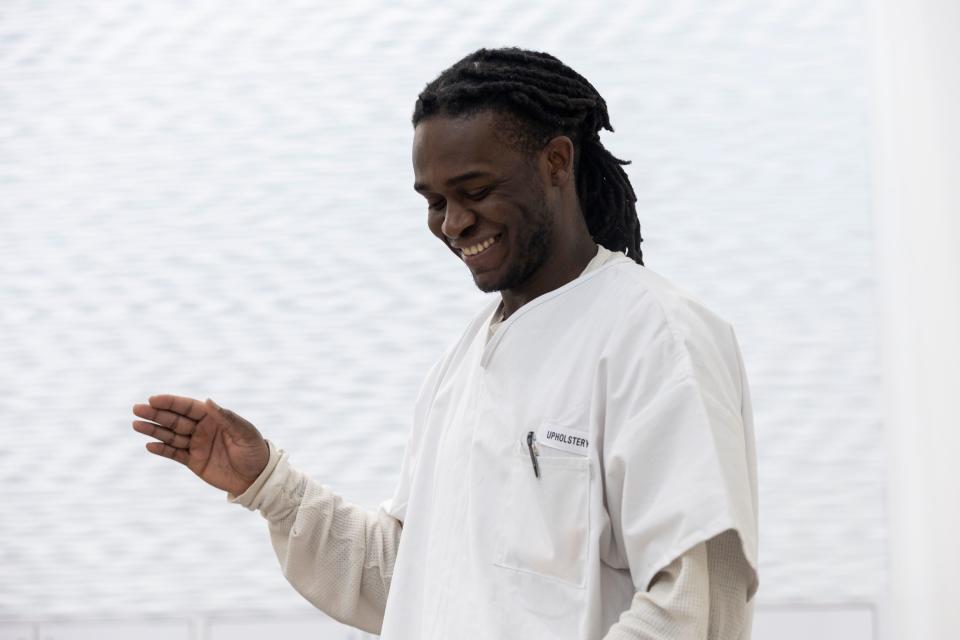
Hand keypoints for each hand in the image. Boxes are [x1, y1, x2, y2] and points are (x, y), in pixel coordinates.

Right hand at [132, 394, 269, 495]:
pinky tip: (149, 445)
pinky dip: (162, 449)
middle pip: (175, 419)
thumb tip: (207, 400)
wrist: (257, 477)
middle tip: (136, 409)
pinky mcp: (194, 461)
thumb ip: (226, 417)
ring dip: (154, 430)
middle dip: (156, 414)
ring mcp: (197, 445)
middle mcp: (202, 429)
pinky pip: (175, 454)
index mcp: (214, 417)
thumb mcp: (244, 432)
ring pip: (171, 435)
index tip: (153, 399)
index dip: (170, 402)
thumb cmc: (254, 450)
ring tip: (136, 424)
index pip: (188, 407)